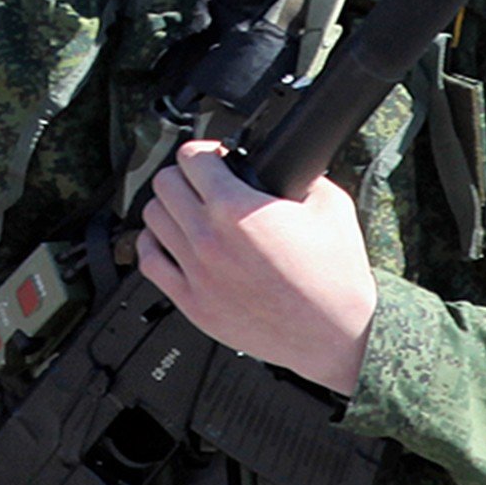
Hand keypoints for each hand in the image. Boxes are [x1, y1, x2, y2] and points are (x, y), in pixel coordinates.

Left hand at [135, 141, 376, 391]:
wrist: (335, 334)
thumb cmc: (334, 279)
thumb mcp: (331, 206)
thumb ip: (300, 176)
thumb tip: (282, 164)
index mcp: (237, 209)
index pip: (192, 157)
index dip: (205, 150)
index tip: (214, 158)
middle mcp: (208, 238)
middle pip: (165, 183)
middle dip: (184, 175)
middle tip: (202, 182)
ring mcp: (195, 271)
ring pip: (152, 218)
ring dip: (168, 207)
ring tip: (188, 211)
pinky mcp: (191, 302)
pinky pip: (149, 262)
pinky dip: (155, 245)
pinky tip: (171, 241)